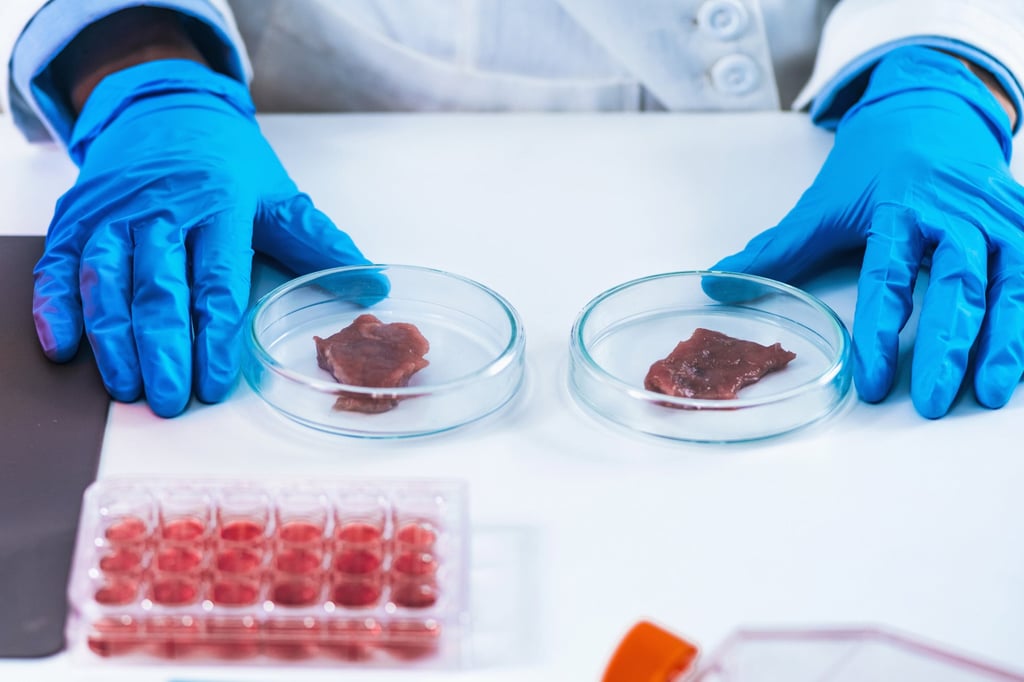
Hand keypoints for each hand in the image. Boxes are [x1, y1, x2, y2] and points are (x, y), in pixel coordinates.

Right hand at [33, 60, 369, 416]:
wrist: (163, 103)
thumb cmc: (225, 159)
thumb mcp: (275, 193)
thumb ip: (316, 242)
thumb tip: (373, 283)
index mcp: (218, 205)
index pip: (216, 282)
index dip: (214, 337)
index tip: (213, 382)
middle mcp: (161, 208)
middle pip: (158, 288)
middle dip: (163, 349)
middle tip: (169, 400)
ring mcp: (112, 212)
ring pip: (105, 281)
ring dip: (112, 339)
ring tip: (126, 387)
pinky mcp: (76, 216)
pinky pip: (58, 265)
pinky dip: (54, 306)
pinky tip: (62, 347)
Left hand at [712, 46, 1023, 417]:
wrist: (930, 107)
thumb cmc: (873, 166)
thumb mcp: (824, 204)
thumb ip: (777, 250)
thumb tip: (715, 284)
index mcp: (899, 207)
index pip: (888, 278)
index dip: (883, 334)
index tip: (876, 383)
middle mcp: (956, 211)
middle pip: (959, 283)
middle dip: (950, 346)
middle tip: (937, 402)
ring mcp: (1000, 215)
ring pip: (1013, 281)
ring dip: (1007, 340)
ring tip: (990, 393)